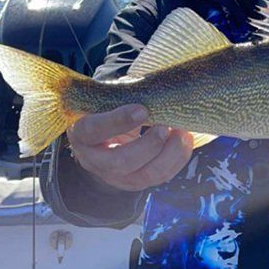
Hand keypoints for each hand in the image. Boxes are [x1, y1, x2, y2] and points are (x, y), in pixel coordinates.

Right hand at [67, 104, 193, 191]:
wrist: (105, 141)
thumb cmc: (108, 112)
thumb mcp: (106, 102)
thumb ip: (123, 94)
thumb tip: (153, 86)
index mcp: (83, 134)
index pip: (94, 130)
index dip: (118, 121)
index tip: (142, 109)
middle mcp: (96, 161)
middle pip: (122, 161)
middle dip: (149, 145)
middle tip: (164, 126)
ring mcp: (118, 177)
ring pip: (146, 174)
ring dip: (170, 153)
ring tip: (181, 132)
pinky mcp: (138, 182)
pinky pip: (162, 176)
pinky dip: (178, 158)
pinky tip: (185, 140)